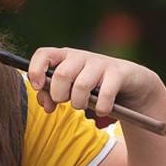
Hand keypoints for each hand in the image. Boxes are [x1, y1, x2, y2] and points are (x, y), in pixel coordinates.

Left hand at [25, 46, 165, 120]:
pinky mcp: (118, 73)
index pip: (43, 54)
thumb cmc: (94, 85)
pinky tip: (102, 110)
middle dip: (60, 95)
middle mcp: (81, 57)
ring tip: (84, 106)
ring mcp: (100, 63)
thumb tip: (45, 105)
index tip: (37, 87)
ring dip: (80, 103)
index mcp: (65, 57)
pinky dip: (101, 107)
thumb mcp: (70, 88)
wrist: (130, 81)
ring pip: (81, 85)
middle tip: (66, 102)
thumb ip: (52, 95)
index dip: (36, 70)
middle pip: (62, 74)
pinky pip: (105, 93)